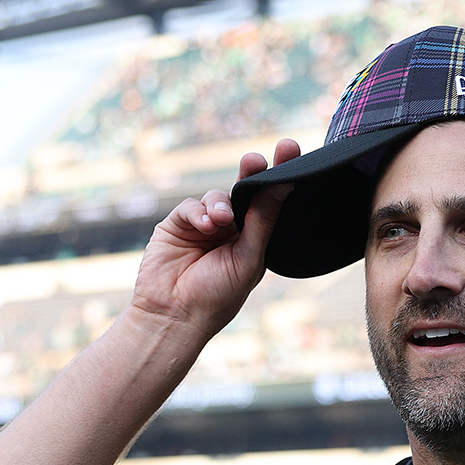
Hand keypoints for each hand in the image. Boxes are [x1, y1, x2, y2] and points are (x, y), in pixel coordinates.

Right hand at [131, 138, 301, 335]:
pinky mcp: (179, 224)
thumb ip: (263, 220)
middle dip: (252, 173)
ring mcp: (205, 225)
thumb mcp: (249, 258)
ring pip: (218, 196)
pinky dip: (198, 212)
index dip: (280, 176)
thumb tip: (285, 185)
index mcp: (256, 238)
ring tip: (220, 221)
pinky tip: (204, 226)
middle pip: (246, 191)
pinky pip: (191, 206)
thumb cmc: (218, 295)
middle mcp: (233, 229)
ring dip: (220, 205)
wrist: (174, 315)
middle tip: (256, 159)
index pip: (271, 202)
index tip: (290, 149)